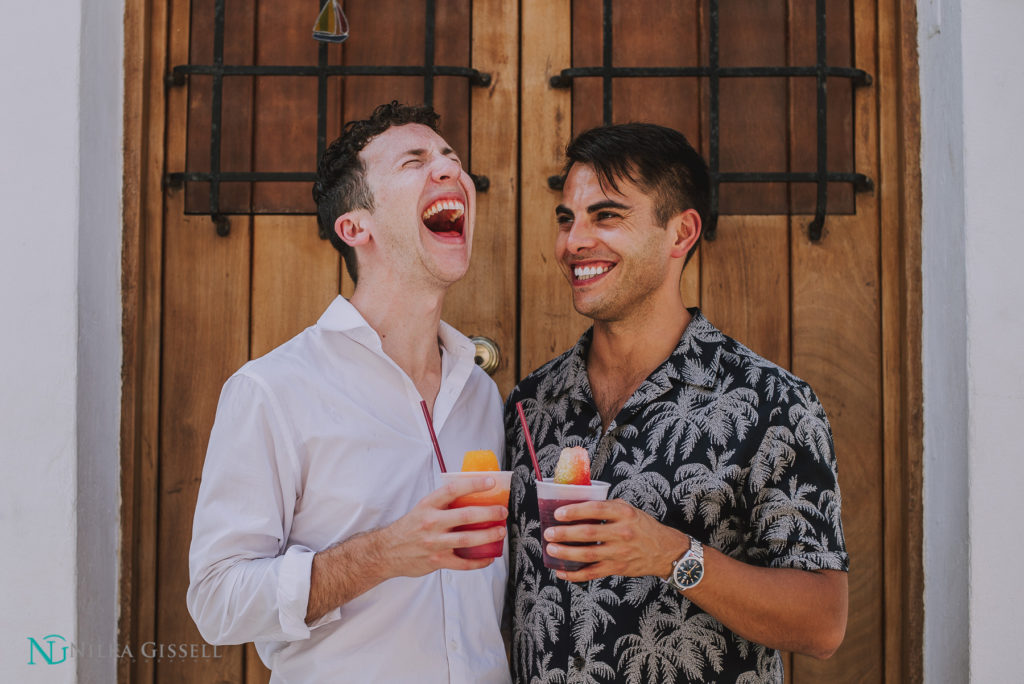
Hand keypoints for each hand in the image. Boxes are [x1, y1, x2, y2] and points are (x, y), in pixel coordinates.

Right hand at [378, 475, 507, 576]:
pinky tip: (489, 557)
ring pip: (467, 539)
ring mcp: (434, 543)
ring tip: (500, 532)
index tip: (490, 482)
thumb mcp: (422, 508)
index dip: (473, 485)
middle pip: (465, 516)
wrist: (387, 551)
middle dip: (488, 513)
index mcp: (428, 505)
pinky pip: (463, 563)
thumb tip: (471, 494)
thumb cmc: (409, 528)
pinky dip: (478, 561)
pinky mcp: (437, 561)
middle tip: (502, 511)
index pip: (453, 490)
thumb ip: (443, 503)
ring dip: (488, 535)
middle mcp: (431, 523)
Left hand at [543, 499, 687, 581]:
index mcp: (624, 513)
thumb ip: (607, 507)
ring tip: (551, 550)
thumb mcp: (628, 509)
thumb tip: (577, 504)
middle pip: (588, 533)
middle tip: (549, 533)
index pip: (596, 509)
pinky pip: (592, 573)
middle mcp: (622, 532)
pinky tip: (562, 571)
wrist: (664, 550)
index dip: (575, 511)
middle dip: (565, 533)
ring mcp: (620, 552)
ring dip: (566, 553)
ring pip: (588, 554)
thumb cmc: (642, 527)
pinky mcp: (618, 568)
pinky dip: (575, 574)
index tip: (558, 513)